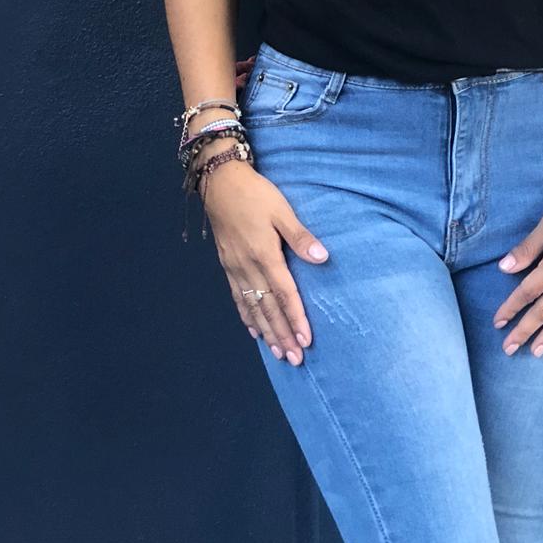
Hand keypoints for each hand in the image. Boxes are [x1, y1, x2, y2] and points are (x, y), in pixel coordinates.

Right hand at [200, 160, 330, 366]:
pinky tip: (253, 330)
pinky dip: (246, 316)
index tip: (305, 341)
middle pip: (267, 308)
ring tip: (277, 352)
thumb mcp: (281, 209)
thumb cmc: (255, 194)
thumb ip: (299, 236)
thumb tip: (322, 258)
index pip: (284, 294)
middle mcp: (248, 267)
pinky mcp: (227, 265)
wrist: (220, 183)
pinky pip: (237, 298)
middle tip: (295, 359)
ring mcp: (235, 268)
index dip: (295, 318)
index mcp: (264, 255)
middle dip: (282, 335)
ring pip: (251, 307)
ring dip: (265, 332)